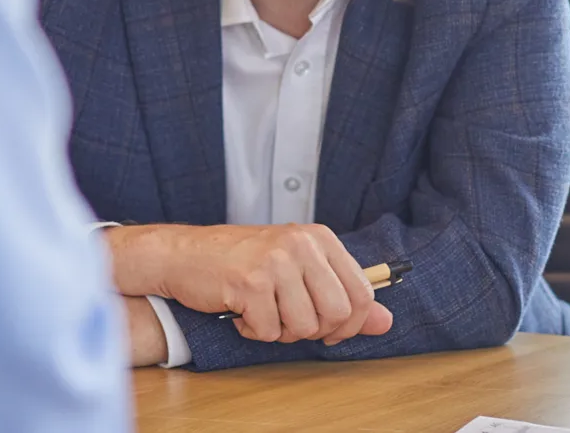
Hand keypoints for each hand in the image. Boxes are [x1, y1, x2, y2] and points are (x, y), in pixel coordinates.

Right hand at [106, 222, 392, 345]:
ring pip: (305, 327)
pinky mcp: (250, 281)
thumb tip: (385, 322)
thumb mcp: (298, 272)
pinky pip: (270, 331)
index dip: (348, 323)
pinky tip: (241, 310)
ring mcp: (276, 261)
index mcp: (319, 237)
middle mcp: (301, 244)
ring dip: (281, 331)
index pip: (362, 293)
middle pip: (338, 314)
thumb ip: (342, 296)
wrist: (184, 255)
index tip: (326, 327)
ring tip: (261, 311)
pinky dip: (254, 331)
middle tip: (287, 320)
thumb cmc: (240, 262)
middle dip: (314, 330)